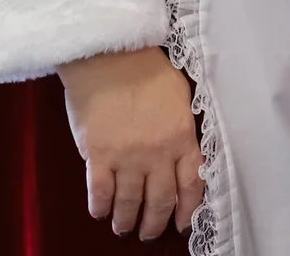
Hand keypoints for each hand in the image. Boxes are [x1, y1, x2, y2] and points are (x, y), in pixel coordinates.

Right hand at [55, 45, 204, 239]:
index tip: (183, 223)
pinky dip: (100, 207)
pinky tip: (100, 212)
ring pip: (129, 203)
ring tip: (123, 227)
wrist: (110, 56)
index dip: (187, 209)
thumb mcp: (180, 96)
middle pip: (159, 201)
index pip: (191, 184)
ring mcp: (128, 157)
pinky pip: (100, 192)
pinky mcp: (99, 156)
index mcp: (182, 137)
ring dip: (126, 221)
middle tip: (149, 233)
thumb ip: (184, 128)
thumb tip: (186, 154)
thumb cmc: (147, 69)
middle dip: (155, 224)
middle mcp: (158, 153)